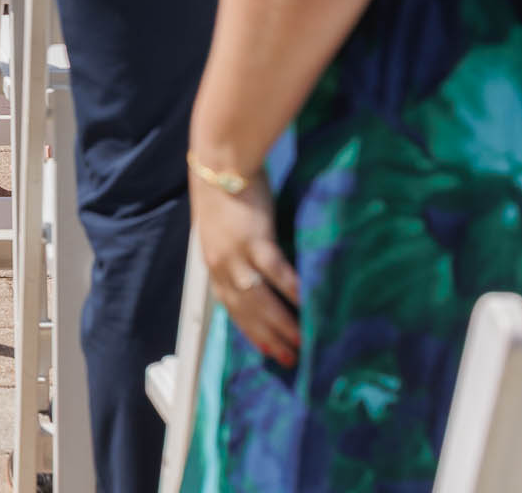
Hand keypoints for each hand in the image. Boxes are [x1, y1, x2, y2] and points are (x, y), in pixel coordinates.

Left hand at [190, 165, 300, 366]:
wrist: (220, 162)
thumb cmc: (226, 191)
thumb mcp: (224, 228)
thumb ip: (239, 251)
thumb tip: (259, 269)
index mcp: (214, 262)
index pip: (231, 306)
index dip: (249, 330)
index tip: (267, 350)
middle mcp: (222, 264)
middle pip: (246, 310)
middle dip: (268, 336)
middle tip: (290, 358)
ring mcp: (237, 254)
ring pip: (259, 299)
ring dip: (282, 323)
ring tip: (303, 341)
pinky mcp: (255, 239)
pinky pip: (275, 272)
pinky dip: (291, 290)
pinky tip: (307, 304)